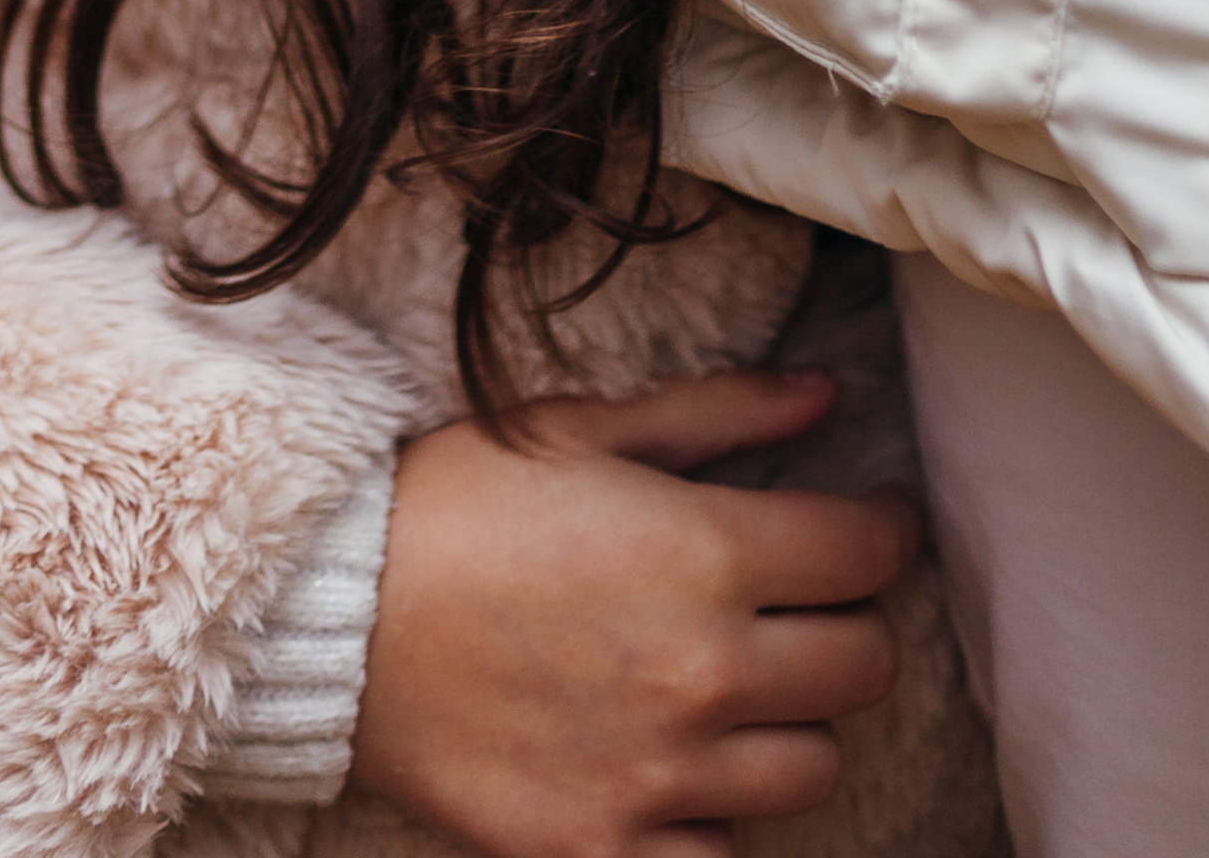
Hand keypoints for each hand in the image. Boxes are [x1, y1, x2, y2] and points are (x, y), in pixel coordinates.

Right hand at [347, 367, 912, 857]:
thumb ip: (720, 412)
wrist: (329, 614)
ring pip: (813, 768)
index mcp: (703, 552)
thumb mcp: (580, 427)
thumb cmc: (454, 501)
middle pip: (865, 668)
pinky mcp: (608, 849)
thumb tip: (827, 397)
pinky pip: (723, 854)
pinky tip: (670, 764)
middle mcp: (703, 672)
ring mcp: (661, 774)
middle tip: (794, 602)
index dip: (879, 530)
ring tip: (726, 684)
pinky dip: (712, 815)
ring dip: (786, 723)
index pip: (869, 555)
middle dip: (845, 624)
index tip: (862, 522)